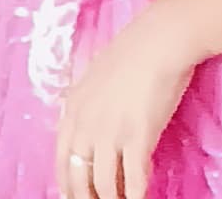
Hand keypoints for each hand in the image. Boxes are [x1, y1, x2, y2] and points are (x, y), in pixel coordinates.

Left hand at [57, 20, 199, 198]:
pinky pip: (134, 178)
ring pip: (104, 184)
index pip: (61, 159)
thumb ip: (91, 105)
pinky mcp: (138, 136)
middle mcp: (86, 124)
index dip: (67, 184)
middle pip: (78, 177)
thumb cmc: (134, 52)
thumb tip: (95, 128)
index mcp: (73, 109)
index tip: (73, 197)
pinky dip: (136, 195)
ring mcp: (110, 132)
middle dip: (86, 198)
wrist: (160, 40)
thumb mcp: (97, 77)